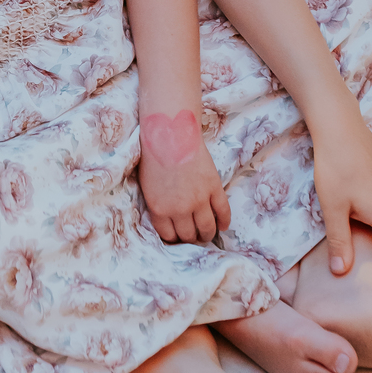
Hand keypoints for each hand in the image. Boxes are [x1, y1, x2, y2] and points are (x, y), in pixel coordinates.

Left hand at [139, 112, 230, 243]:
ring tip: (207, 234)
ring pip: (207, 228)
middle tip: (193, 237)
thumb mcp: (147, 185)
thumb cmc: (153, 156)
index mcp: (160, 209)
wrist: (171, 133)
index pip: (169, 236)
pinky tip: (223, 225)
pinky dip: (224, 222)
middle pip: (188, 235)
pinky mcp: (214, 188)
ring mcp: (199, 199)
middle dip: (190, 239)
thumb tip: (167, 221)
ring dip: (207, 234)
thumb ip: (157, 206)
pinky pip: (223, 211)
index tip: (178, 239)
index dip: (174, 240)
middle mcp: (180, 209)